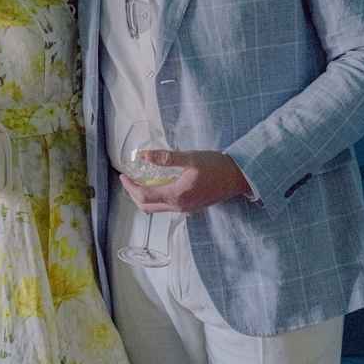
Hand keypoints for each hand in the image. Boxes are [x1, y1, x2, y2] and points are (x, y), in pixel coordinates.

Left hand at [120, 150, 252, 214]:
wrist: (240, 177)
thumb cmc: (217, 166)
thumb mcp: (191, 158)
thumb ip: (166, 158)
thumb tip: (143, 155)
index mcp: (177, 196)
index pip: (144, 196)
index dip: (130, 187)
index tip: (123, 176)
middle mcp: (179, 206)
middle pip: (147, 206)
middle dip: (134, 193)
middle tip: (128, 179)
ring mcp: (186, 208)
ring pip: (157, 207)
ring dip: (145, 195)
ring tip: (140, 179)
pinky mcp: (191, 206)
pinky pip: (167, 205)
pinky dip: (157, 196)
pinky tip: (158, 182)